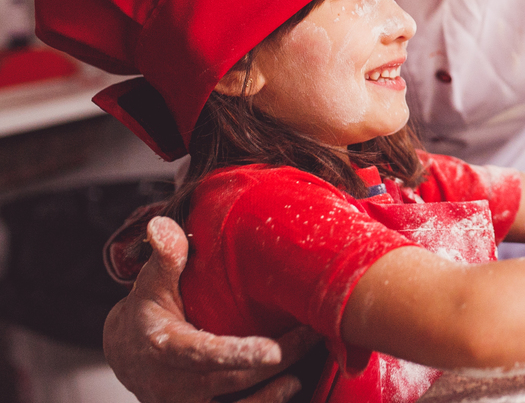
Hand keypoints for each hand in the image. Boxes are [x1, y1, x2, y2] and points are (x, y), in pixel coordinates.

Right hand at [103, 217, 320, 402]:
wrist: (126, 352)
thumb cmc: (148, 310)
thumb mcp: (151, 283)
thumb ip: (165, 258)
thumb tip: (161, 225)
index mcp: (164, 347)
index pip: (203, 355)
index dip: (238, 355)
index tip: (273, 351)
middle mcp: (172, 384)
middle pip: (230, 380)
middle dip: (275, 363)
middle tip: (311, 337)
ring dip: (272, 393)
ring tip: (301, 373)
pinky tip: (289, 388)